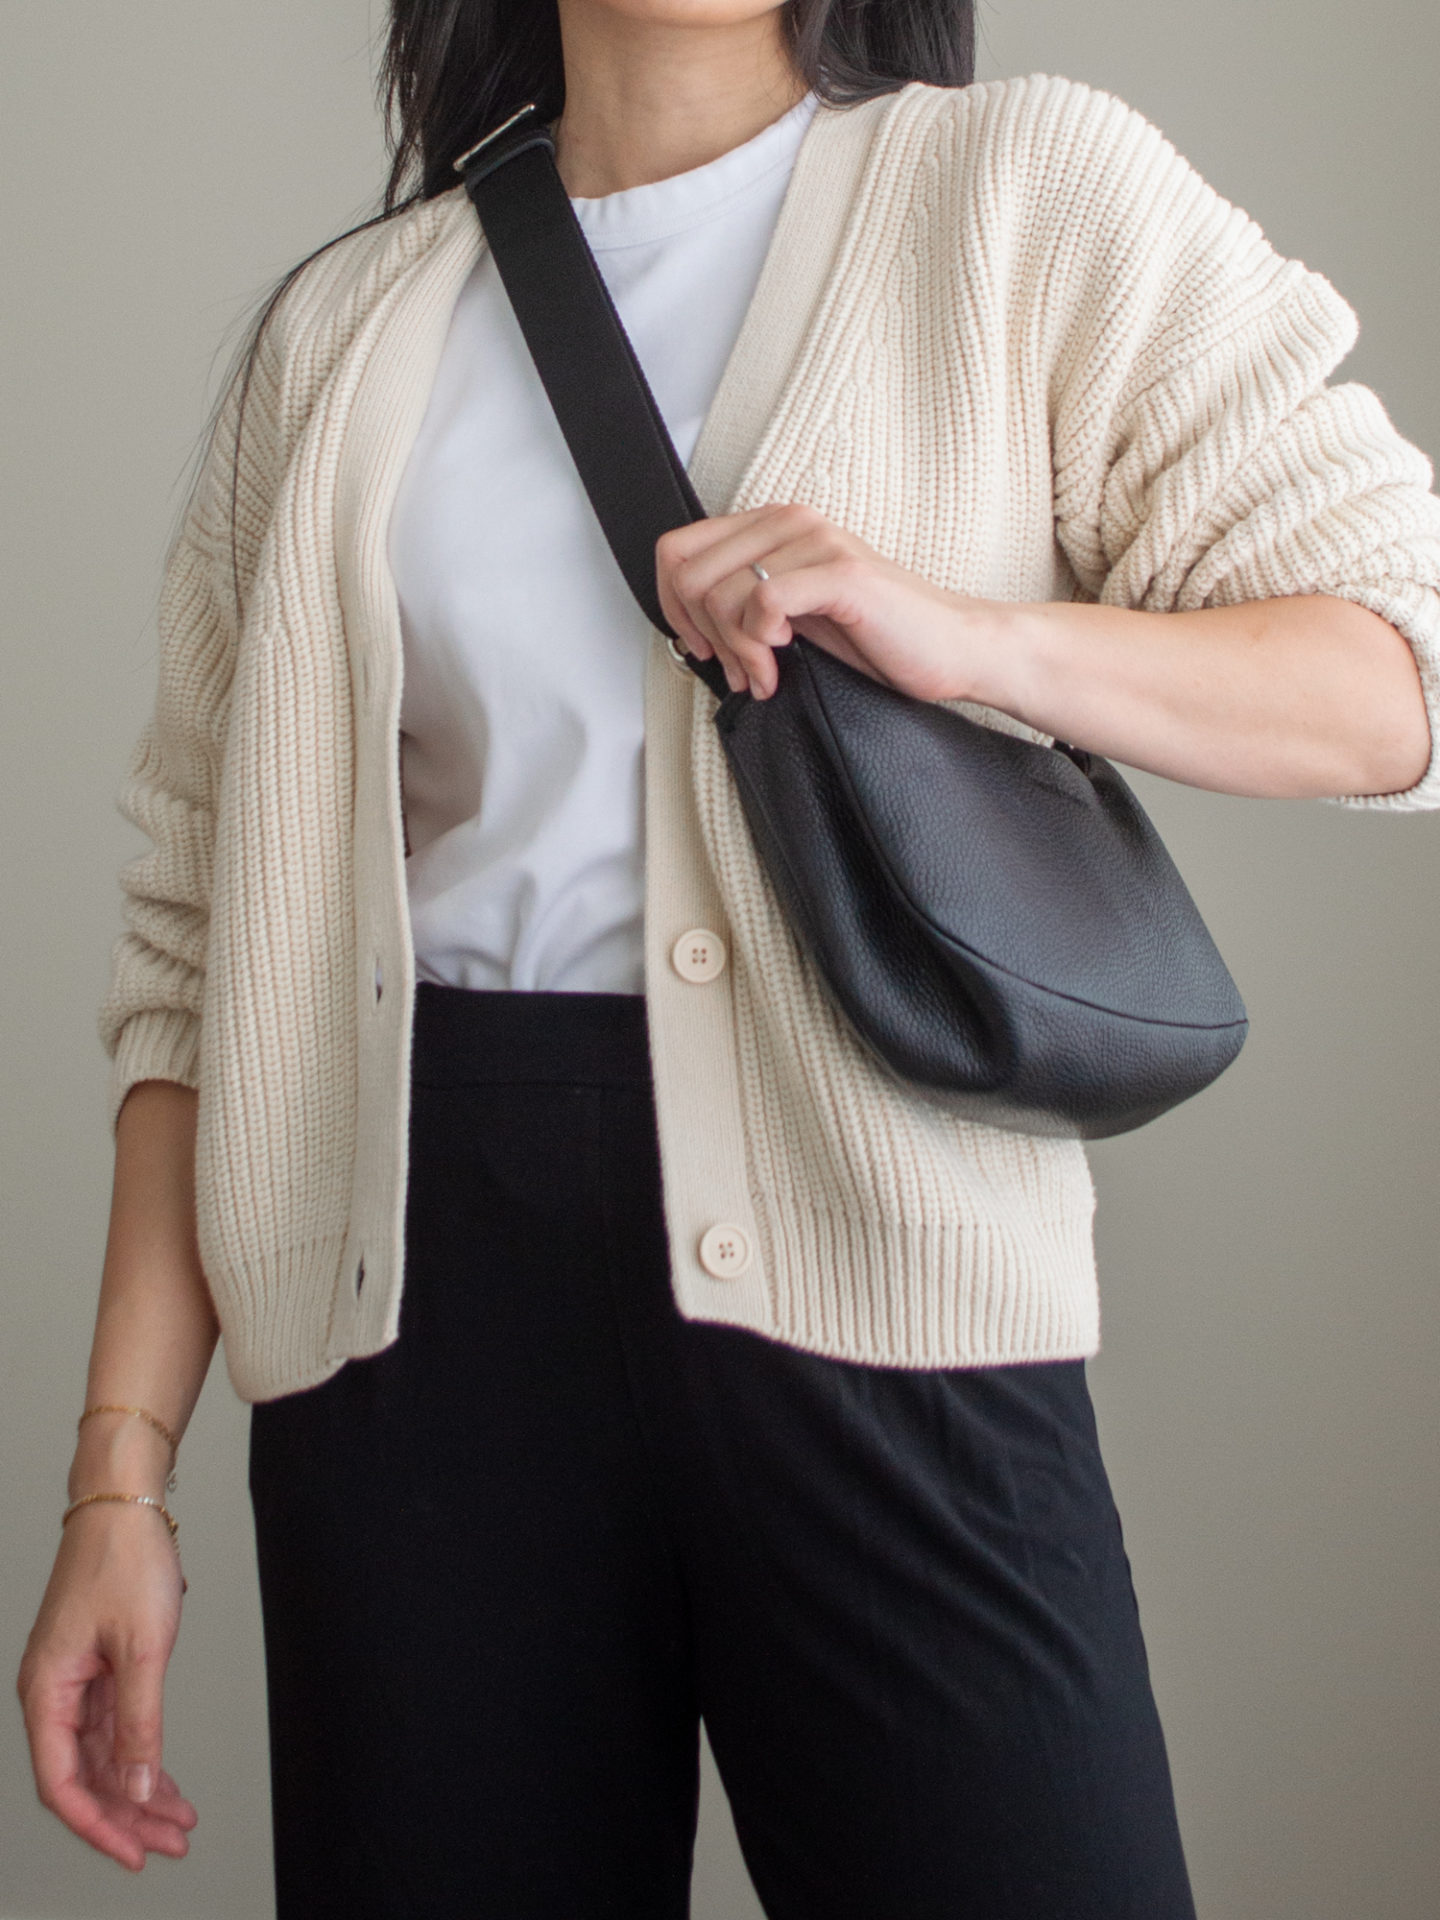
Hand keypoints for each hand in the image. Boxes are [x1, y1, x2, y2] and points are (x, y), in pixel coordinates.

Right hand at [18, 1502, 195, 1871]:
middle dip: (127, 1816)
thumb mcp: (143, 1648)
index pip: (62, 1783)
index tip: (134, 1854)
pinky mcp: (96, 1668)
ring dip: (138, 1792)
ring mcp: (74, 1682)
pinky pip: (114, 1729)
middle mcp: (52, 1692)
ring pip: (102, 1756)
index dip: (97, 1826)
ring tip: (179, 1822)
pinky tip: (165, 1782)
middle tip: (172, 1844)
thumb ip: (139, 1722)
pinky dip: (140, 1755)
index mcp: (46, 1691)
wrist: (125, 1503)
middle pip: (84, 1777)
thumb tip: (133, 1788)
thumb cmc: (125, 1560)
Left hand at [655, 502, 1008, 701]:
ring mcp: (817, 542)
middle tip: (738, 670)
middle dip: (702, 634)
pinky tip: (783, 664)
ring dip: (734, 650)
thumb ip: (745, 600)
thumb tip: (688, 621)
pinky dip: (759, 646)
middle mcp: (791, 522)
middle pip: (689, 573)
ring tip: (765, 675)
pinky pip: (762, 602)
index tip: (702, 646)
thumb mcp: (795, 613)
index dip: (673, 607)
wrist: (952, 647)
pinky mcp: (840, 573)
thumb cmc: (880, 635)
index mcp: (775, 526)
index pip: (677, 550)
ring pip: (721, 592)